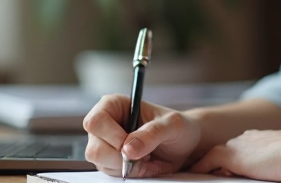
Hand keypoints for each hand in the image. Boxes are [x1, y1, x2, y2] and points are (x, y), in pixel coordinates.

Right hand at [82, 94, 201, 177]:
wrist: (186, 144)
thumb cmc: (179, 127)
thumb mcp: (172, 125)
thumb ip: (152, 133)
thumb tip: (128, 149)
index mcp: (114, 105)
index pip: (96, 122)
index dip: (113, 137)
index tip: (132, 145)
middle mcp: (106, 124)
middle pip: (94, 148)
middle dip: (121, 158)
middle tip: (145, 156)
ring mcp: (106, 144)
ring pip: (101, 164)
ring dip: (129, 168)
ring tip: (149, 158)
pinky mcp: (111, 161)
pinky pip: (112, 174)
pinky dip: (132, 174)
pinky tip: (146, 165)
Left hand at [190, 128, 280, 182]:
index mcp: (266, 140)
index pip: (243, 151)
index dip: (235, 162)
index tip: (227, 172)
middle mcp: (251, 139)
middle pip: (226, 152)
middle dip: (216, 163)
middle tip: (205, 174)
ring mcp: (242, 145)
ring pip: (215, 156)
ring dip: (207, 166)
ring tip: (196, 177)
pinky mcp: (235, 155)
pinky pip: (208, 162)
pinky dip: (199, 169)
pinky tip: (193, 177)